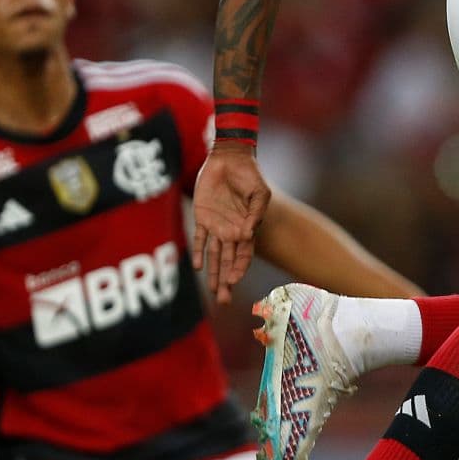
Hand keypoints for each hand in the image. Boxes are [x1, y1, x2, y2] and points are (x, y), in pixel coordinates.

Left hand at [193, 145, 269, 303]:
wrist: (230, 159)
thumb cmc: (250, 175)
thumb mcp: (260, 193)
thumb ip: (255, 214)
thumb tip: (246, 235)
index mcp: (247, 228)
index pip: (244, 255)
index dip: (239, 268)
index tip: (234, 280)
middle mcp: (231, 231)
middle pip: (228, 262)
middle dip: (226, 281)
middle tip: (224, 300)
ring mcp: (216, 226)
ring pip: (213, 256)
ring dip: (213, 274)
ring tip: (214, 292)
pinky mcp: (202, 217)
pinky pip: (199, 238)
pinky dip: (198, 252)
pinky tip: (198, 266)